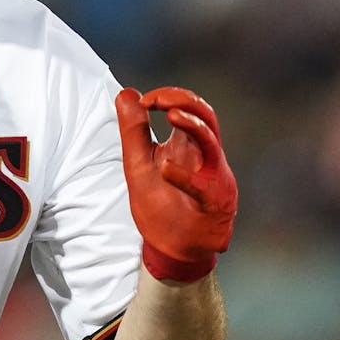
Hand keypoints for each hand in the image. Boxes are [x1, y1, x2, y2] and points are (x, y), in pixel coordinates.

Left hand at [115, 86, 237, 282]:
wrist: (173, 246)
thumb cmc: (160, 203)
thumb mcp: (138, 163)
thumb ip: (133, 131)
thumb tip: (126, 92)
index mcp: (186, 144)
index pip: (188, 108)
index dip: (170, 96)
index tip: (144, 99)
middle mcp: (204, 156)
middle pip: (206, 116)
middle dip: (186, 100)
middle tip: (158, 100)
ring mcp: (212, 177)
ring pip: (212, 142)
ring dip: (193, 125)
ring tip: (171, 115)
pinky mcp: (213, 202)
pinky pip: (204, 186)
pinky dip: (185, 176)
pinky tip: (165, 169)